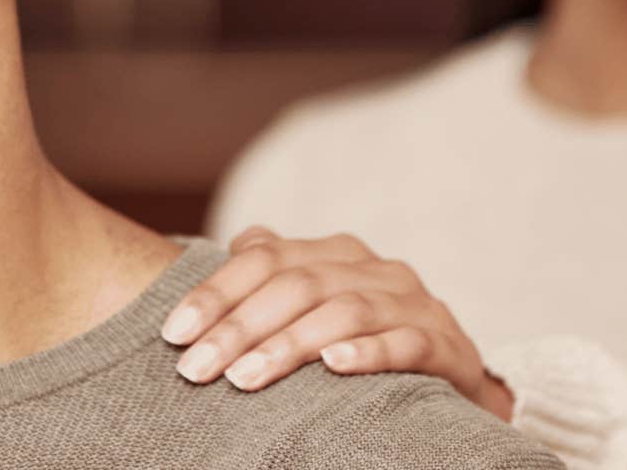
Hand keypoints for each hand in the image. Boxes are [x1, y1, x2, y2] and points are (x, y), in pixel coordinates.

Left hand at [162, 227, 515, 419]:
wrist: (454, 377)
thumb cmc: (367, 340)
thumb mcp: (319, 304)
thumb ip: (275, 276)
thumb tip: (222, 249)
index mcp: (336, 252)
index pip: (266, 257)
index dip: (216, 292)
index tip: (173, 333)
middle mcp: (374, 268)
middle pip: (297, 285)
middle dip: (239, 328)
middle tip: (195, 369)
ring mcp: (413, 303)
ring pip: (344, 312)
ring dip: (289, 346)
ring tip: (244, 378)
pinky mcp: (445, 344)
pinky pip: (405, 344)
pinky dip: (368, 353)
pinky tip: (333, 367)